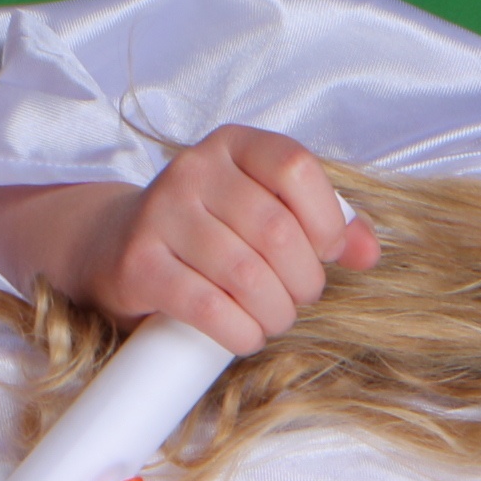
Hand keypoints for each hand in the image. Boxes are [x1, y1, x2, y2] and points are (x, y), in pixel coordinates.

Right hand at [68, 126, 381, 354]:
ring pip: (246, 275)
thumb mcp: (262, 210)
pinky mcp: (139, 264)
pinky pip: (207, 305)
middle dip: (302, 281)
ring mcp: (160, 214)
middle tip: (297, 300)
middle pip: (276, 231)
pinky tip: (245, 334)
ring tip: (273, 319)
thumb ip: (321, 224)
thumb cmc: (205, 231)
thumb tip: (369, 252)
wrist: (112, 247)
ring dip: (274, 312)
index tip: (325, 254)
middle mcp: (193, 169)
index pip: (295, 167)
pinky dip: (240, 331)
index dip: (325, 219)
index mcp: (233, 145)